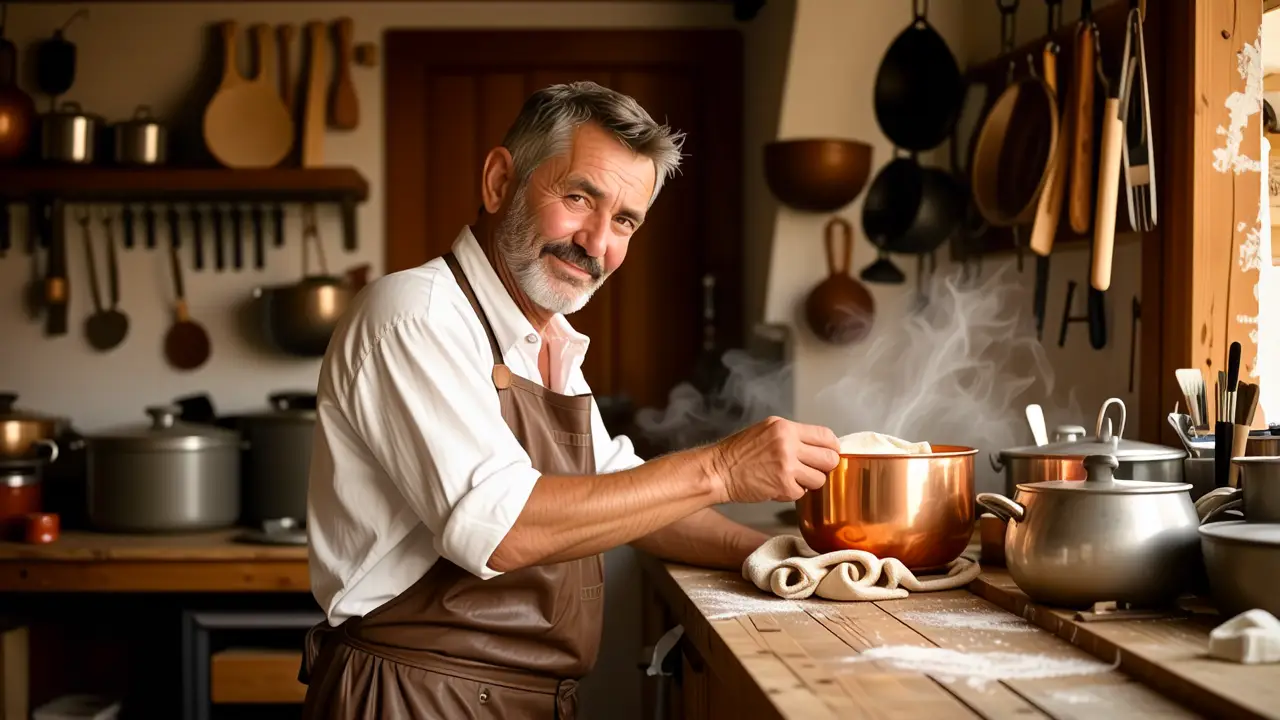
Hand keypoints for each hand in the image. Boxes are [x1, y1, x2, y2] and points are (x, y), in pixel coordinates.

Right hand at [710, 416, 839, 503]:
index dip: (832, 447)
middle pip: (829, 458)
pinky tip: (779, 486)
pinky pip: (802, 493)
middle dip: (825, 467)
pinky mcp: (783, 486)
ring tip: (793, 479)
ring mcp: (786, 466)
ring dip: (808, 482)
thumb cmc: (739, 452)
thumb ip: (792, 435)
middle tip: (813, 469)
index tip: (830, 453)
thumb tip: (818, 446)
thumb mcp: (766, 430)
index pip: (826, 435)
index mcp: (785, 428)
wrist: (719, 471)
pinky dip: (793, 493)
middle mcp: (788, 444)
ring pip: (819, 478)